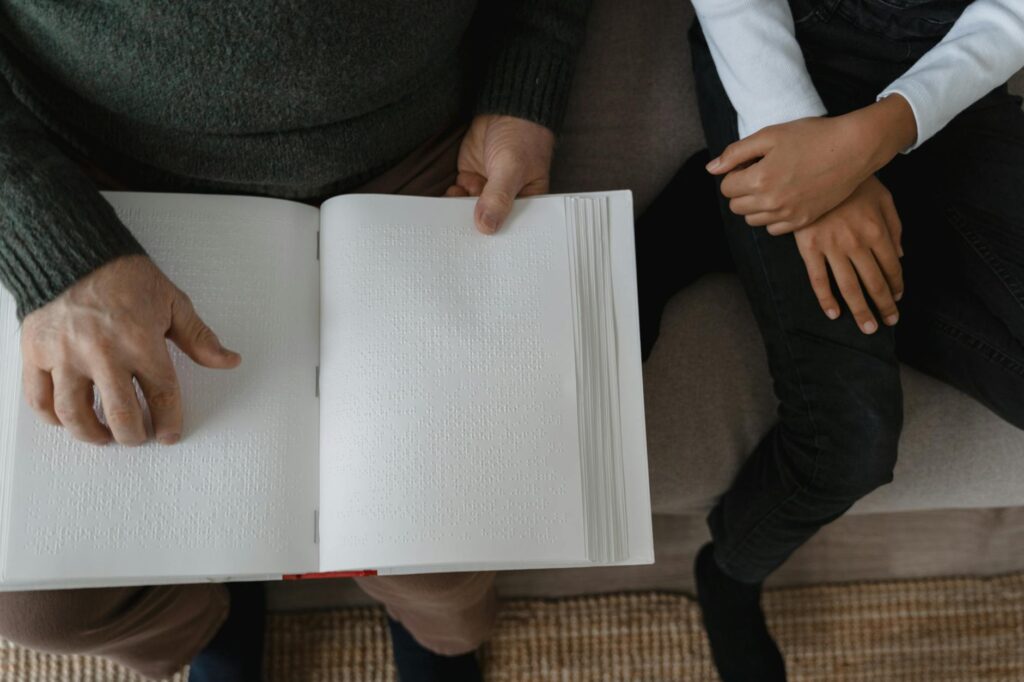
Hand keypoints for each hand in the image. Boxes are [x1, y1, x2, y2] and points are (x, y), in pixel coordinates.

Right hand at [20, 255, 239, 445]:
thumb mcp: (172, 302)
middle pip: (121, 414)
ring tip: (105, 436)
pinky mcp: (36, 353)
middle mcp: (103, 353)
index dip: (169, 422)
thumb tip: (229, 361)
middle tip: (137, 437)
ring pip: (75, 414)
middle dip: (133, 435)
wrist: (74, 251)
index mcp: (141, 342)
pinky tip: (67, 420)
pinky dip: (52, 417)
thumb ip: (199, 338)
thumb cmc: (124, 276)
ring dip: (92, 434)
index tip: (170, 434)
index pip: (162, 395)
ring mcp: (66, 355)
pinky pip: (39, 398)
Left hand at [445, 114, 554, 233]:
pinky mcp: (470, 181)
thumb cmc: (523, 136)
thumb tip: (486, 226)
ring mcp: (486, 192)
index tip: (482, 253)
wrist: (505, 109)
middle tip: (458, 241)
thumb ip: (499, 196)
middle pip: (488, 224)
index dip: (498, 242)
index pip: (513, 230)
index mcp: (527, 204)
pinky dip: (449, 201)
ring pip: (469, 213)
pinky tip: (443, 204)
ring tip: (446, 223)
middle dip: (474, 231)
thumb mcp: (513, 167)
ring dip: (457, 216)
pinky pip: (457, 198)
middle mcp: (507, 202)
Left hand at [709, 95, 916, 233]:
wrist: (853, 148)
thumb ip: (736, 153)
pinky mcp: (803, 221)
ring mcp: (788, 215)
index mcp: (759, 179)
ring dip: (755, 204)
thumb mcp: (770, 135)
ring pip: (752, 220)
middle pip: (736, 206)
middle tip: (761, 172)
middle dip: (741, 190)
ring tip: (773, 184)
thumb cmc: (812, 136)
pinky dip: (772, 216)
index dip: (735, 173)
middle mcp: (771, 202)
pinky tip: (784, 198)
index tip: (751, 162)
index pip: (726, 187)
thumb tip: (711, 169)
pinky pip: (773, 229)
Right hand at [795, 176, 903, 333]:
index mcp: (877, 231)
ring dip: (861, 310)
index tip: (897, 299)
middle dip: (883, 306)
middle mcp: (857, 243)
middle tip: (888, 323)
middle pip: (874, 282)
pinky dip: (826, 298)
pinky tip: (834, 313)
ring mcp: (832, 247)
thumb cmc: (855, 182)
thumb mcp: (884, 198)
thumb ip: (894, 226)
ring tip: (868, 327)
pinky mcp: (809, 247)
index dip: (896, 286)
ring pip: (849, 286)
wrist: (820, 166)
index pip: (892, 267)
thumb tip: (900, 256)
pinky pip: (818, 279)